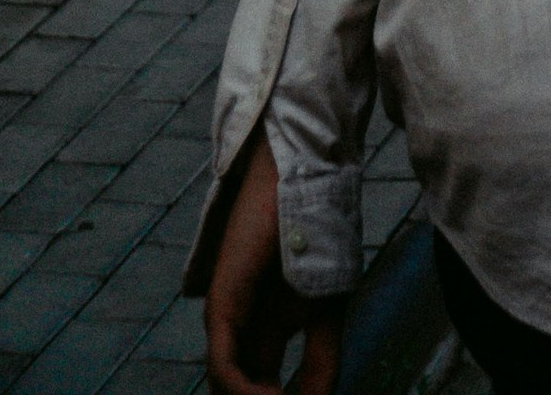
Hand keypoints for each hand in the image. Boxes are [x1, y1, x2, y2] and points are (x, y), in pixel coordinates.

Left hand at [204, 140, 344, 394]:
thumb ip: (320, 362)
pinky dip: (244, 394)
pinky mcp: (223, 306)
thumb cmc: (321, 237)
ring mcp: (227, 322)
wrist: (308, 178)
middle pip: (238, 393)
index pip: (260, 392)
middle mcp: (240, 335)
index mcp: (263, 336)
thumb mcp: (327, 312)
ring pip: (226, 390)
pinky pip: (223, 367)